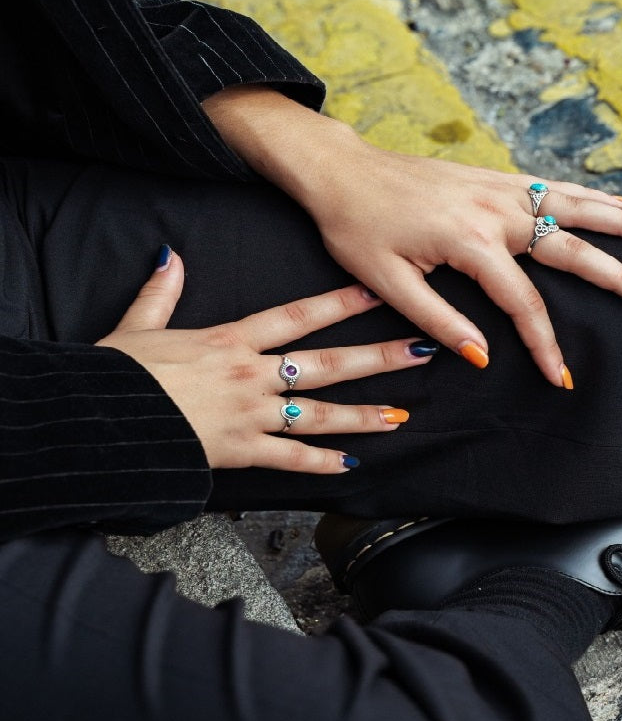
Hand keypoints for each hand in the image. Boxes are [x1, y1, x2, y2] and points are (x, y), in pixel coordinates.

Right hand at [95, 248, 433, 473]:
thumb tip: (168, 255)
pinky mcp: (242, 452)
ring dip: (363, 415)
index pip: (297, 315)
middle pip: (326, 363)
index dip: (339, 301)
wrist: (103, 418)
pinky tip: (351, 465)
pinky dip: (321, 464)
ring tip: (401, 416)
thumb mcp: (139, 325)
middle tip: (419, 350)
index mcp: (231, 340)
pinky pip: (291, 460)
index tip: (375, 289)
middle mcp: (252, 375)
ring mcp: (252, 415)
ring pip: (320, 415)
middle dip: (377, 357)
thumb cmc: (119, 373)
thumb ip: (161, 292)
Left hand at [203, 87, 621, 387]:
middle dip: (620, 276)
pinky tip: (615, 202)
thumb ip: (439, 320)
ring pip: (574, 205)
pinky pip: (555, 185)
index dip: (545, 344)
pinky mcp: (494, 177)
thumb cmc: (356, 228)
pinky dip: (591, 195)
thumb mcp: (387, 283)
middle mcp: (495, 209)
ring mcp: (499, 188)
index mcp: (469, 241)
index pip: (523, 302)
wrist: (340, 171)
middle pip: (571, 246)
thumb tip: (484, 356)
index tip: (562, 378)